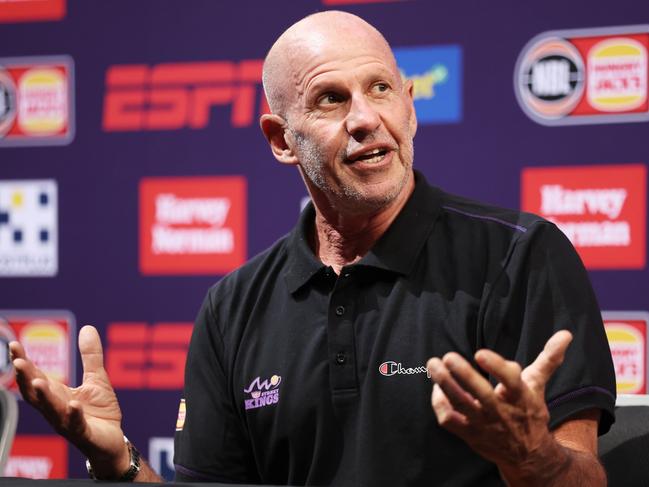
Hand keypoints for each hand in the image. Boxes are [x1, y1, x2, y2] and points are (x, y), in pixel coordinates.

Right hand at [10, 325, 129, 478]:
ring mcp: (68, 422)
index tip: (14, 345)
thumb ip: (91, 356)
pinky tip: (73, 405)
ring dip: (44, 397)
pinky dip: (73, 415)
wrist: (112, 441)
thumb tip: (88, 328)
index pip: (36, 377)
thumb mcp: (96, 378)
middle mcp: (56, 409)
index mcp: (57, 394)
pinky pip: (77, 425)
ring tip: (38, 382)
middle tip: (18, 362)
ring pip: (52, 410)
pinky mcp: (84, 434)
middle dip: (26, 378)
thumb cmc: (100, 411)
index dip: (25, 362)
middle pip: (36, 394)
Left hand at [426, 330, 572, 470]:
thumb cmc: (529, 411)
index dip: (497, 366)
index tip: (480, 353)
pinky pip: (449, 420)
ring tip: (433, 364)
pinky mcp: (469, 434)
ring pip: (460, 405)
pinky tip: (437, 389)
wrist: (528, 456)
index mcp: (521, 397)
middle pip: (482, 394)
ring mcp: (484, 425)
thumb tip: (565, 334)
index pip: (511, 381)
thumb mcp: (538, 384)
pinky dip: (439, 404)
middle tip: (448, 356)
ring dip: (444, 384)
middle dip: (463, 375)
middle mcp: (502, 412)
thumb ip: (548, 358)